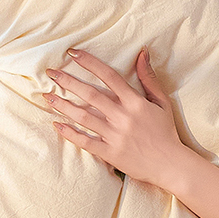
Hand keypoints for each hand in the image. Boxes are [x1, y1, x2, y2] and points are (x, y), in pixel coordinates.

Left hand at [43, 48, 185, 188]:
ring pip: (83, 117)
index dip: (90, 63)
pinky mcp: (109, 153)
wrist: (170, 164)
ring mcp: (114, 136)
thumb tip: (141, 52)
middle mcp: (122, 117)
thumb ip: (149, 77)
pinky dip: (70, 133)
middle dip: (68, 81)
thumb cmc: (166, 131)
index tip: (73, 53)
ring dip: (63, 106)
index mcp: (135, 102)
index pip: (109, 76)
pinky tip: (56, 125)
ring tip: (47, 96)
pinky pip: (85, 142)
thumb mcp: (162, 102)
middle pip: (90, 95)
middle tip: (51, 72)